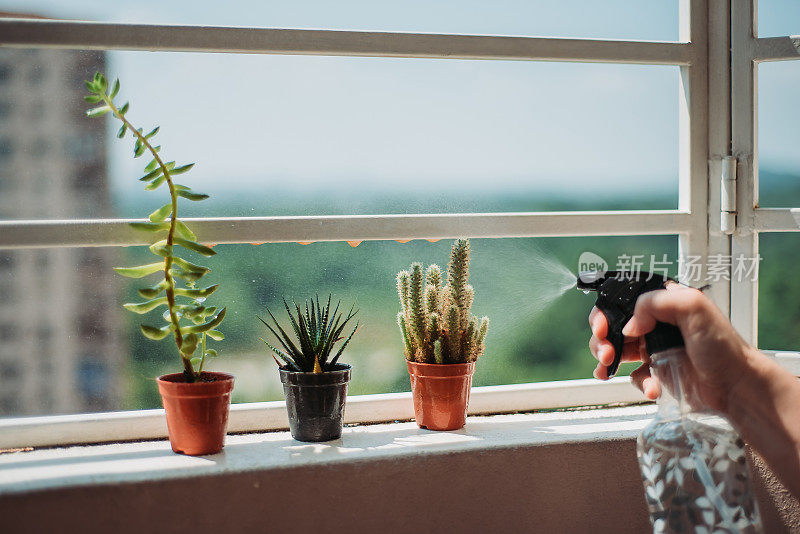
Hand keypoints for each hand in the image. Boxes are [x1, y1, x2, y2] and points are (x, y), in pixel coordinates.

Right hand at [588, 283, 752, 411]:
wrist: (736, 387)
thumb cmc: (723, 347)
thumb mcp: (694, 307)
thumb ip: (656, 302)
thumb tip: (630, 325)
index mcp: (664, 303)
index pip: (622, 300)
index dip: (605, 313)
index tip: (602, 327)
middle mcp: (657, 323)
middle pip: (613, 326)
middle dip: (601, 339)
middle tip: (606, 352)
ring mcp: (655, 348)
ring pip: (616, 351)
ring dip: (607, 361)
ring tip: (609, 368)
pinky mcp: (657, 372)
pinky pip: (634, 376)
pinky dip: (637, 382)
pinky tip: (650, 387)